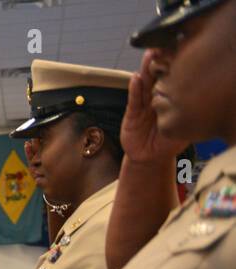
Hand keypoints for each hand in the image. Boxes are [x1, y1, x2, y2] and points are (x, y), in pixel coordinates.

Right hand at [121, 50, 186, 164]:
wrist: (150, 158)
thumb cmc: (169, 141)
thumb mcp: (185, 124)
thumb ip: (189, 110)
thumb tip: (204, 93)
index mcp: (170, 98)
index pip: (173, 77)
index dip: (175, 63)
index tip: (179, 47)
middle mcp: (156, 97)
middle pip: (157, 75)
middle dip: (159, 60)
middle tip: (162, 44)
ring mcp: (143, 105)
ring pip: (145, 84)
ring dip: (146, 69)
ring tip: (149, 54)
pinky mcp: (131, 115)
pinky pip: (134, 101)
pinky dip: (134, 90)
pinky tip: (136, 78)